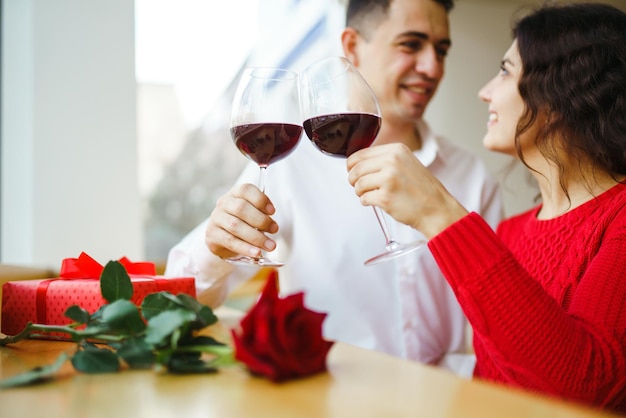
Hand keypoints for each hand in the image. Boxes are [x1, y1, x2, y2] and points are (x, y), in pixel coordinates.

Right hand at [205, 183, 278, 258]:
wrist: (224, 240)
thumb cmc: (244, 223)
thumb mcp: (253, 215)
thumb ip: (261, 215)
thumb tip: (271, 225)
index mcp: (235, 194)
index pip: (245, 190)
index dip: (260, 200)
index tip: (273, 212)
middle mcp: (224, 203)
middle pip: (241, 208)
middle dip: (261, 220)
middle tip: (274, 230)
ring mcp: (216, 219)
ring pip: (235, 226)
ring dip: (256, 237)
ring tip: (270, 246)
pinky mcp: (212, 235)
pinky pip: (230, 241)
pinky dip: (246, 248)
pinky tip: (257, 252)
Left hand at [346, 143, 467, 238]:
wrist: (437, 209)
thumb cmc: (422, 189)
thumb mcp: (406, 163)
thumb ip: (385, 159)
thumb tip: (357, 162)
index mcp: (396, 150)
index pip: (360, 154)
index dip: (352, 165)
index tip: (354, 172)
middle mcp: (392, 161)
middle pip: (356, 169)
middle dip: (353, 180)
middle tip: (358, 186)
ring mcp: (388, 179)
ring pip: (358, 184)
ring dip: (360, 192)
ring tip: (372, 194)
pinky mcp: (385, 197)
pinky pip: (364, 198)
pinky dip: (367, 202)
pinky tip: (378, 202)